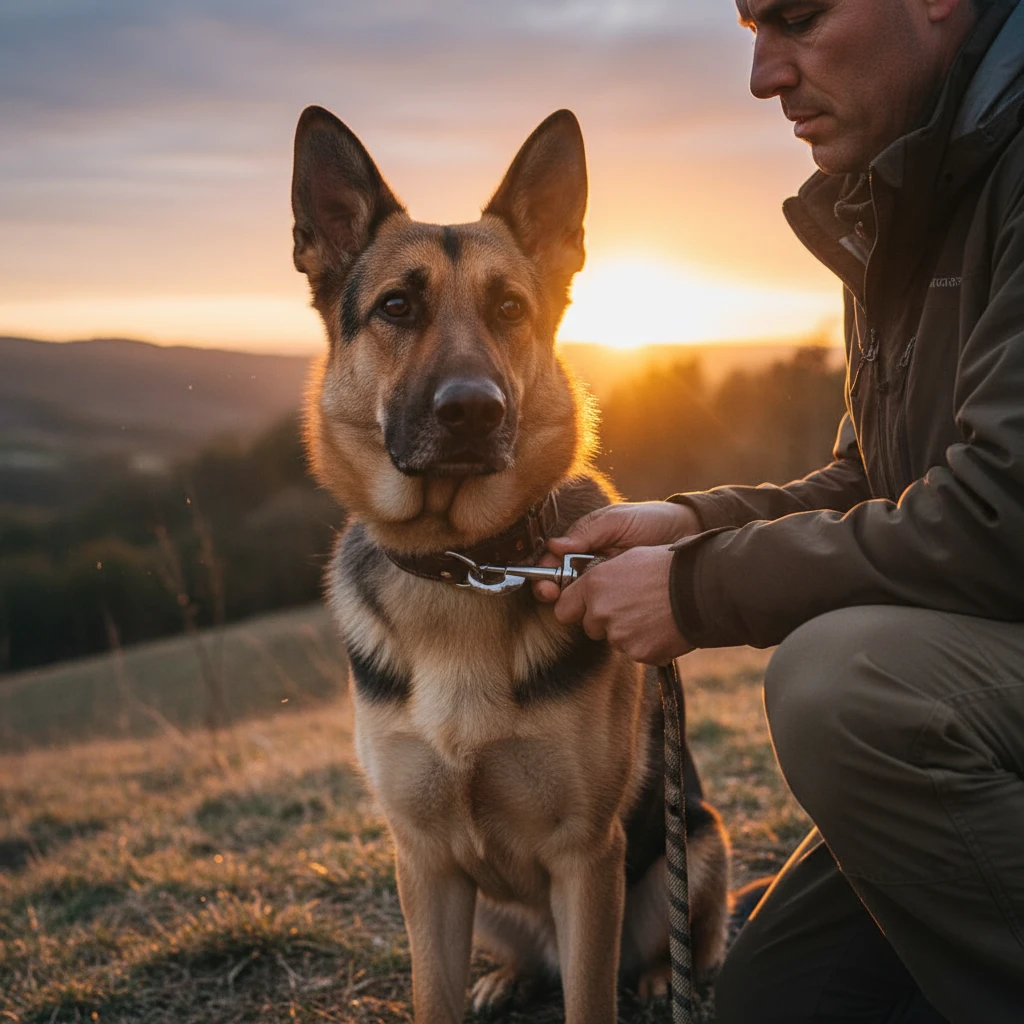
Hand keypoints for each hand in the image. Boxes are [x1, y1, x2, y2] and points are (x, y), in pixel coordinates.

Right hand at [534, 501, 699, 602]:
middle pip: (562, 587)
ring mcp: (608, 584)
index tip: (546, 586)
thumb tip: (554, 546)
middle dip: (554, 593)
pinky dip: (604, 614)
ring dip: (579, 606)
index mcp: (583, 545)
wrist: (688, 533)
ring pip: (582, 602)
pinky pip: (607, 609)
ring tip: (584, 604)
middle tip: (555, 597)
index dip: (545, 575)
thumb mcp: (617, 520)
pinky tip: (607, 613)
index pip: (554, 563)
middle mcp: (590, 567)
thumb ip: (587, 532)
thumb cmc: (651, 520)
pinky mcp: (625, 598)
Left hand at [551, 545, 693, 664]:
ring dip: (628, 632)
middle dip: (605, 620)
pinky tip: (664, 627)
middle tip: (632, 606)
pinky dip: (649, 644)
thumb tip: (590, 588)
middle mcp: (601, 611)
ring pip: (615, 640)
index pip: (563, 609)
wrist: (701, 588)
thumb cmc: (667, 567)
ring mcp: (620, 635)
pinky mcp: (639, 653)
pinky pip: (637, 652)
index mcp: (594, 585)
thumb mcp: (628, 559)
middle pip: (590, 627)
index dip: (576, 608)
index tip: (586, 607)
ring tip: (653, 613)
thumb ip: (601, 577)